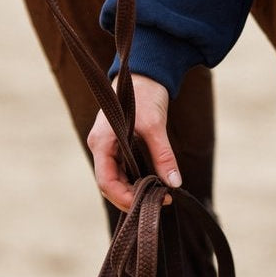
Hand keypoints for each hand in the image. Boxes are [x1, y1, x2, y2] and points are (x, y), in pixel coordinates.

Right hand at [87, 74, 180, 212]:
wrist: (146, 73)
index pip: (106, 180)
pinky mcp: (119, 145)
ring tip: (159, 196)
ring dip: (134, 190)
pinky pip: (124, 170)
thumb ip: (162, 155)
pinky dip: (137, 179)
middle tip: (158, 202)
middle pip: (110, 183)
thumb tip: (174, 183)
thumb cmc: (145, 94)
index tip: (146, 203)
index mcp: (101, 141)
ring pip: (117, 178)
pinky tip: (153, 185)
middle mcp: (101, 146)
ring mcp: (109, 146)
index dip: (123, 197)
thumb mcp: (155, 125)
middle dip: (131, 197)